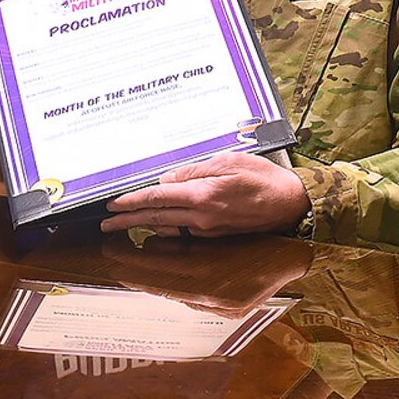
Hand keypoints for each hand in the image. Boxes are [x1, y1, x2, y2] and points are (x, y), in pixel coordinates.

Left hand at [100, 152, 309, 238]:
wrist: (291, 205)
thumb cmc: (265, 179)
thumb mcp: (229, 161)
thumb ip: (195, 171)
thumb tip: (168, 179)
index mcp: (203, 196)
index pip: (157, 198)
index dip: (131, 202)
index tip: (112, 205)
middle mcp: (202, 218)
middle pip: (155, 218)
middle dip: (128, 220)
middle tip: (107, 223)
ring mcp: (209, 231)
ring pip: (168, 229)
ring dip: (145, 226)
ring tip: (126, 224)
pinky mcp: (216, 237)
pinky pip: (184, 234)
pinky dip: (167, 229)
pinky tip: (158, 226)